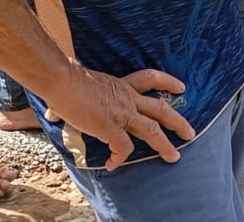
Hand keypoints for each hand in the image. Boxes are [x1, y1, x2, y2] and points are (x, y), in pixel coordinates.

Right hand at [41, 66, 195, 168]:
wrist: (62, 80)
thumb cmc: (65, 81)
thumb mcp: (78, 88)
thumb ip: (72, 102)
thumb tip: (53, 113)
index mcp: (122, 86)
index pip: (150, 79)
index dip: (168, 83)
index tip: (181, 87)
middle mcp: (127, 98)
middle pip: (161, 109)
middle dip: (177, 122)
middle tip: (190, 132)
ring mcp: (121, 113)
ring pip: (151, 130)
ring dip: (164, 144)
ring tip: (174, 157)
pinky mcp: (111, 127)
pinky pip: (122, 148)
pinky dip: (120, 158)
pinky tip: (113, 165)